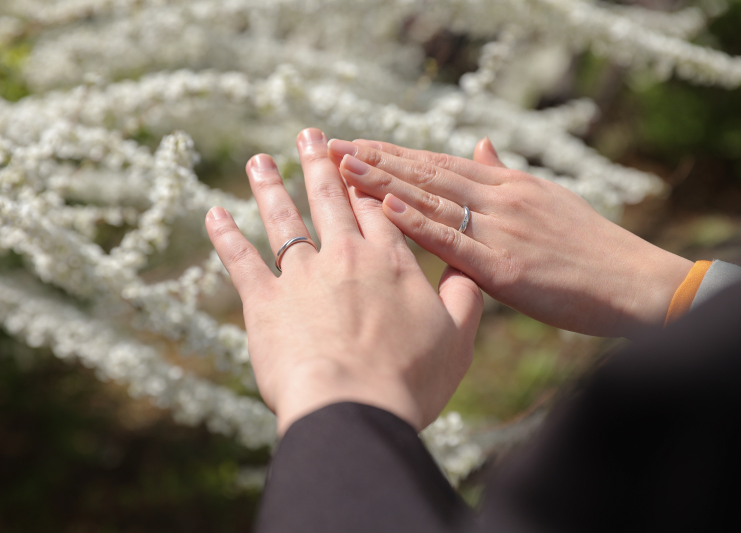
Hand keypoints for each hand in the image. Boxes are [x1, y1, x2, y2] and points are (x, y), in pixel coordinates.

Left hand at [204, 128, 482, 434]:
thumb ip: (464, 297)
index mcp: (391, 263)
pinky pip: (240, 260)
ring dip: (270, 186)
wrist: (354, 407)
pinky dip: (225, 235)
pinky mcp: (265, 302)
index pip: (377, 210)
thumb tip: (468, 268)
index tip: (355, 159)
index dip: (365, 183)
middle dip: (320, 164)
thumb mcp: (458, 340)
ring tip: (259, 160)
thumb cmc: (409, 380)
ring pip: (283, 219)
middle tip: (310, 135)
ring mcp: (302, 276)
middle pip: (329, 200)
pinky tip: (213, 213)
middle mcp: (345, 257)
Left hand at [327, 137, 692, 337]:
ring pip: (432, 200)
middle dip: (375, 159)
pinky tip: (387, 207)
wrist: (633, 283)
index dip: (394, 153)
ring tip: (344, 166)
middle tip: (331, 146)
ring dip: (385, 181)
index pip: (438, 164)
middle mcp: (499, 199)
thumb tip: (480, 145)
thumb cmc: (589, 249)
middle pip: (426, 174)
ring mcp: (501, 229)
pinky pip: (453, 240)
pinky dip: (418, 222)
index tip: (356, 144)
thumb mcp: (547, 200)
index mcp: (507, 186)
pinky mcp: (505, 265)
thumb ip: (506, 176)